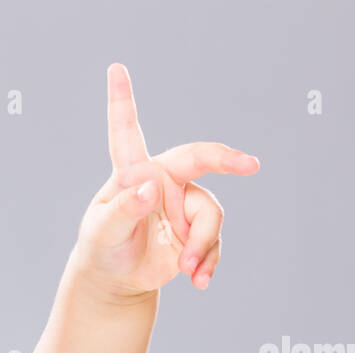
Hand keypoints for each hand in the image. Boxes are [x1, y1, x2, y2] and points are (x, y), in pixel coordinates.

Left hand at [73, 63, 259, 300]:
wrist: (116, 280)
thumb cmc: (103, 249)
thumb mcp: (104, 233)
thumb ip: (125, 210)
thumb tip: (151, 189)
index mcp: (133, 172)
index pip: (127, 131)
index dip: (122, 100)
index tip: (115, 69)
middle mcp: (163, 181)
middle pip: (200, 158)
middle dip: (227, 159)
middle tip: (250, 165)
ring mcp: (183, 204)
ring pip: (210, 214)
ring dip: (201, 245)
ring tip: (185, 270)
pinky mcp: (196, 230)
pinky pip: (213, 242)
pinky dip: (207, 262)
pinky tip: (197, 280)